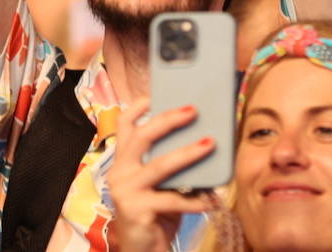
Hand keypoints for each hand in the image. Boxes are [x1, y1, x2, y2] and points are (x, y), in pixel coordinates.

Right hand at [110, 98, 217, 251]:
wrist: (142, 251)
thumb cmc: (154, 213)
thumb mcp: (159, 184)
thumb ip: (168, 163)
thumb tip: (201, 138)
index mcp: (123, 161)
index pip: (123, 126)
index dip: (137, 108)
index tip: (155, 95)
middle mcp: (119, 172)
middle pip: (141, 137)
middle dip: (168, 120)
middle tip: (193, 110)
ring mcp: (126, 191)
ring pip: (160, 166)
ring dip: (188, 153)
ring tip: (210, 143)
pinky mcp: (137, 211)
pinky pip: (172, 201)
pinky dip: (195, 199)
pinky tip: (212, 199)